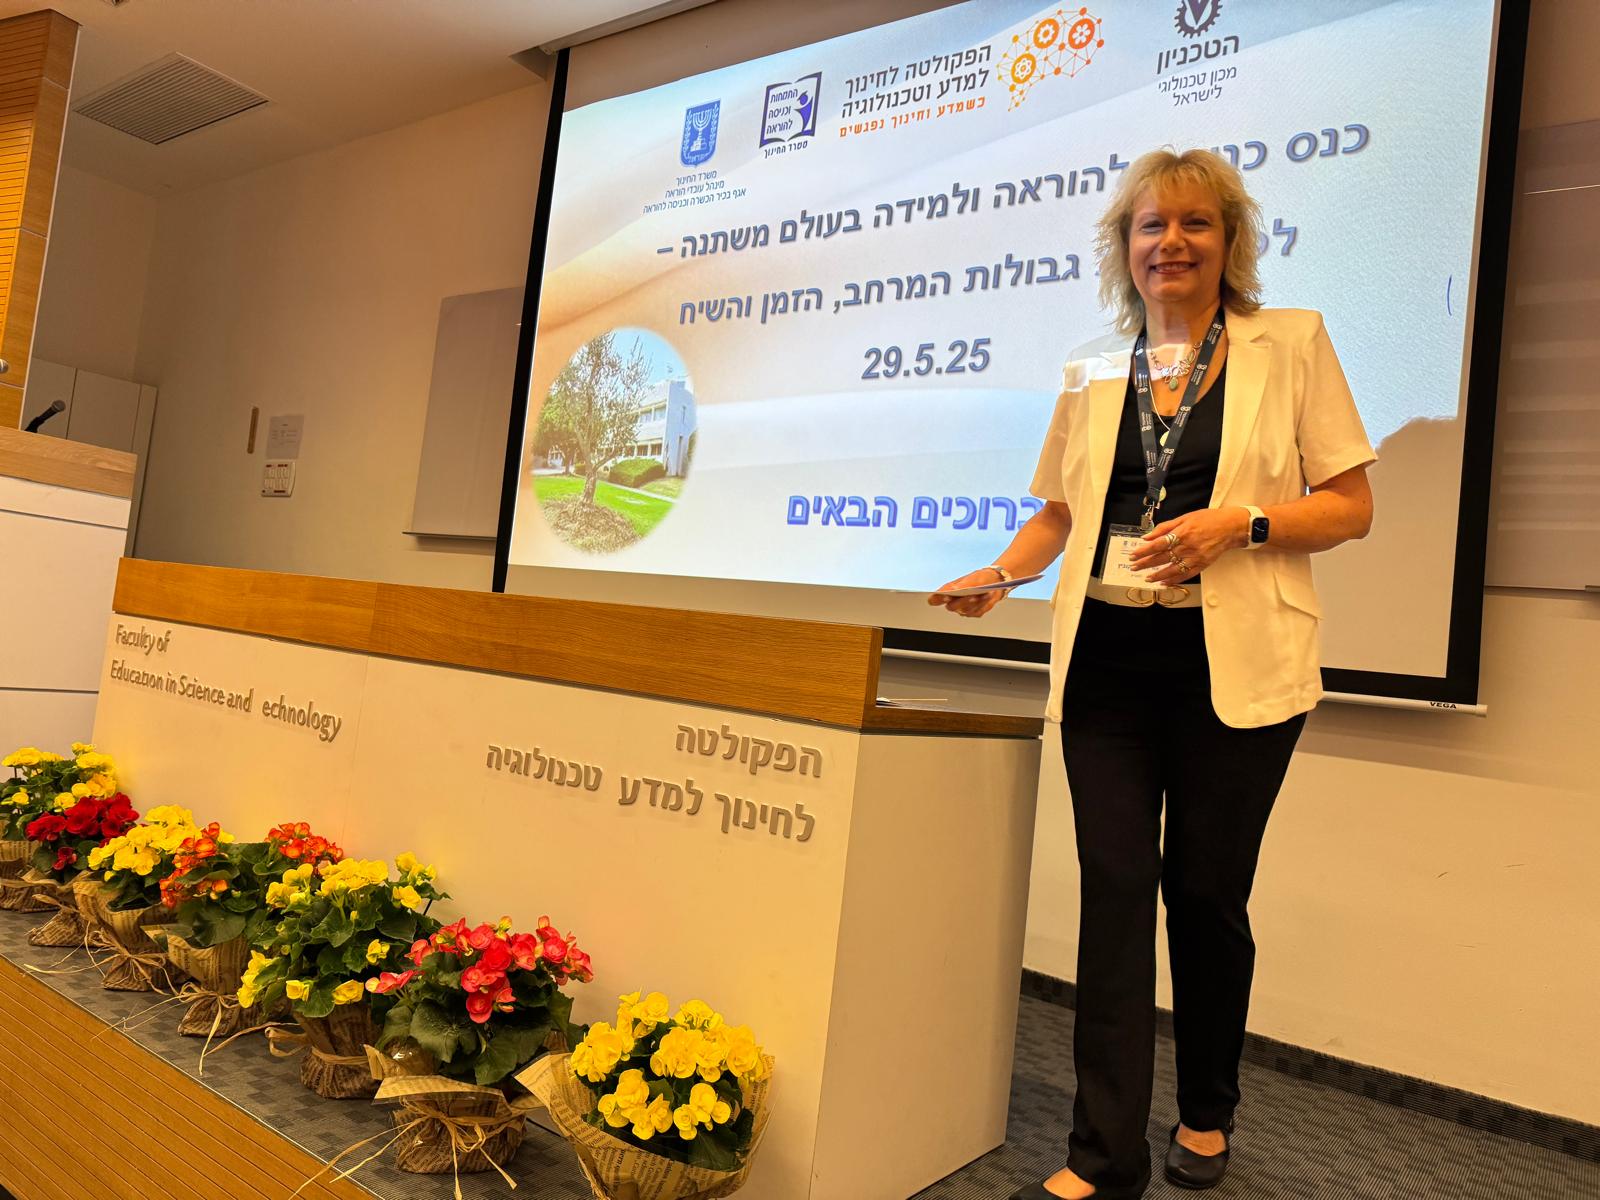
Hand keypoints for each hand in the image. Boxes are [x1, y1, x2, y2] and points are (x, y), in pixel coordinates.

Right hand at [927, 568, 1007, 617]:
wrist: (995, 581)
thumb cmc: (980, 578)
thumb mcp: (972, 578)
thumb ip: (962, 585)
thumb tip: (952, 590)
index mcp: (948, 591)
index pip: (935, 599)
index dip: (938, 599)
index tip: (946, 596)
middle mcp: (953, 602)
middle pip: (952, 607)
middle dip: (963, 601)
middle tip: (972, 596)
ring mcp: (963, 609)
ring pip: (966, 610)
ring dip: (977, 602)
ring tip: (986, 593)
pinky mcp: (974, 613)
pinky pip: (976, 612)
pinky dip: (983, 604)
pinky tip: (988, 596)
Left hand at [1127, 508, 1248, 585]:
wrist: (1231, 527)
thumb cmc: (1208, 519)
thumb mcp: (1185, 517)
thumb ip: (1165, 527)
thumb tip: (1148, 536)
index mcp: (1181, 532)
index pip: (1157, 544)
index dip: (1144, 551)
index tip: (1134, 555)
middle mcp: (1187, 546)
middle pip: (1161, 557)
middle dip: (1145, 563)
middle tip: (1134, 567)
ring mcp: (1195, 557)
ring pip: (1172, 569)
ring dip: (1157, 575)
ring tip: (1146, 578)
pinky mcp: (1202, 564)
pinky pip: (1185, 575)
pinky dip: (1174, 580)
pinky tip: (1164, 582)